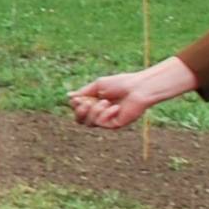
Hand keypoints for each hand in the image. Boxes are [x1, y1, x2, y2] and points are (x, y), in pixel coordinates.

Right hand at [67, 57, 197, 129]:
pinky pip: (101, 123)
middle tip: (85, 102)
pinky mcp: (115, 125)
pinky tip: (115, 107)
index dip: (75, 105)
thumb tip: (69, 97)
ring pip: (89, 123)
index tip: (78, 97)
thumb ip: (84, 92)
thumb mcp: (98, 85)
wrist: (139, 88)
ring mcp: (107, 120)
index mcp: (95, 102)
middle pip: (80, 120)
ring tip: (105, 101)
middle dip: (80, 111)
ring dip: (93, 111)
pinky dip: (105, 114)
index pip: (78, 109)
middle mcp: (100, 112)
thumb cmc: (121, 83)